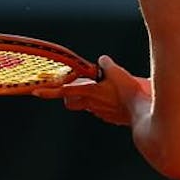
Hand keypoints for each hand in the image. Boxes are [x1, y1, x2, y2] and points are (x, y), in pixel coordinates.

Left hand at [32, 55, 147, 125]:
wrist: (143, 113)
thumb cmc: (130, 93)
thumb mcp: (118, 72)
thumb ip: (107, 64)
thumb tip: (102, 61)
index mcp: (90, 92)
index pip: (64, 90)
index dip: (48, 91)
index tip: (36, 92)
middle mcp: (91, 104)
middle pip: (70, 102)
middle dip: (69, 97)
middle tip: (75, 88)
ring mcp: (99, 113)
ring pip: (85, 105)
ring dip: (88, 98)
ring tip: (102, 90)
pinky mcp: (109, 118)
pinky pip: (100, 110)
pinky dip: (103, 103)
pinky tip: (115, 98)